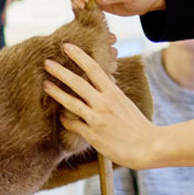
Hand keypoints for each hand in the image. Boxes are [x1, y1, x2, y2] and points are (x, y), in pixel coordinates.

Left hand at [45, 43, 155, 168]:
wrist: (148, 147)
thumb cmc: (139, 126)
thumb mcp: (126, 103)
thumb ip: (111, 93)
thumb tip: (104, 81)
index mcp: (114, 93)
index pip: (94, 68)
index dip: (79, 56)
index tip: (66, 47)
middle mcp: (104, 103)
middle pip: (77, 83)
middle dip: (60, 71)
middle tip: (47, 63)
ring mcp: (96, 119)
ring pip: (71, 102)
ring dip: (56, 93)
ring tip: (45, 84)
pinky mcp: (92, 135)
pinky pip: (73, 124)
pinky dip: (66, 120)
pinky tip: (60, 117)